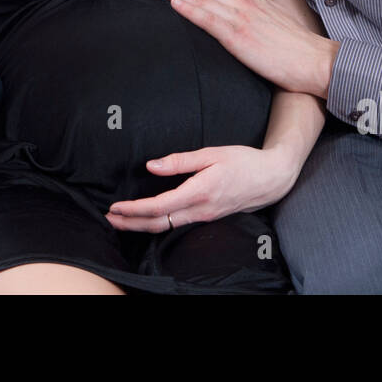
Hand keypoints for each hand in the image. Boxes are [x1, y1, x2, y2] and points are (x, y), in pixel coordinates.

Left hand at [105, 144, 300, 231]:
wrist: (272, 178)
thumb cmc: (243, 161)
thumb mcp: (211, 154)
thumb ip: (180, 161)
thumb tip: (151, 166)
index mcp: (199, 192)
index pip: (159, 206)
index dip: (134, 209)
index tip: (116, 206)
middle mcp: (201, 210)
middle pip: (159, 223)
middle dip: (131, 223)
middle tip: (109, 218)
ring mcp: (205, 217)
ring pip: (167, 227)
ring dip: (142, 225)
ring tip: (122, 220)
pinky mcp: (208, 217)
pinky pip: (177, 225)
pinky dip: (158, 224)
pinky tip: (147, 219)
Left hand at [147, 0, 336, 97]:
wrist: (315, 61)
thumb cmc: (295, 48)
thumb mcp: (271, 22)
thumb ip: (251, 17)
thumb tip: (234, 19)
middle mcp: (244, 3)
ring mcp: (241, 17)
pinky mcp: (240, 35)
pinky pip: (209, 19)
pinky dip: (190, 9)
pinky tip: (174, 3)